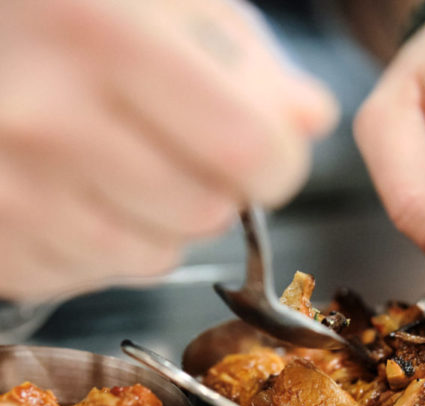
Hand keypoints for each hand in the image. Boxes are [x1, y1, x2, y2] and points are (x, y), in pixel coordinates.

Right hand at [0, 0, 337, 300]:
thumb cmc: (71, 17)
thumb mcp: (162, 0)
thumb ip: (245, 57)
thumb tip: (310, 121)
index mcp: (103, 30)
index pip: (248, 149)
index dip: (279, 162)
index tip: (268, 153)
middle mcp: (49, 118)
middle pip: (208, 214)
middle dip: (221, 192)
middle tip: (187, 152)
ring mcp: (17, 190)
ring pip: (159, 257)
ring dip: (167, 223)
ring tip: (128, 167)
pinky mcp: (4, 242)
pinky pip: (102, 274)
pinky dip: (112, 244)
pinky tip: (85, 192)